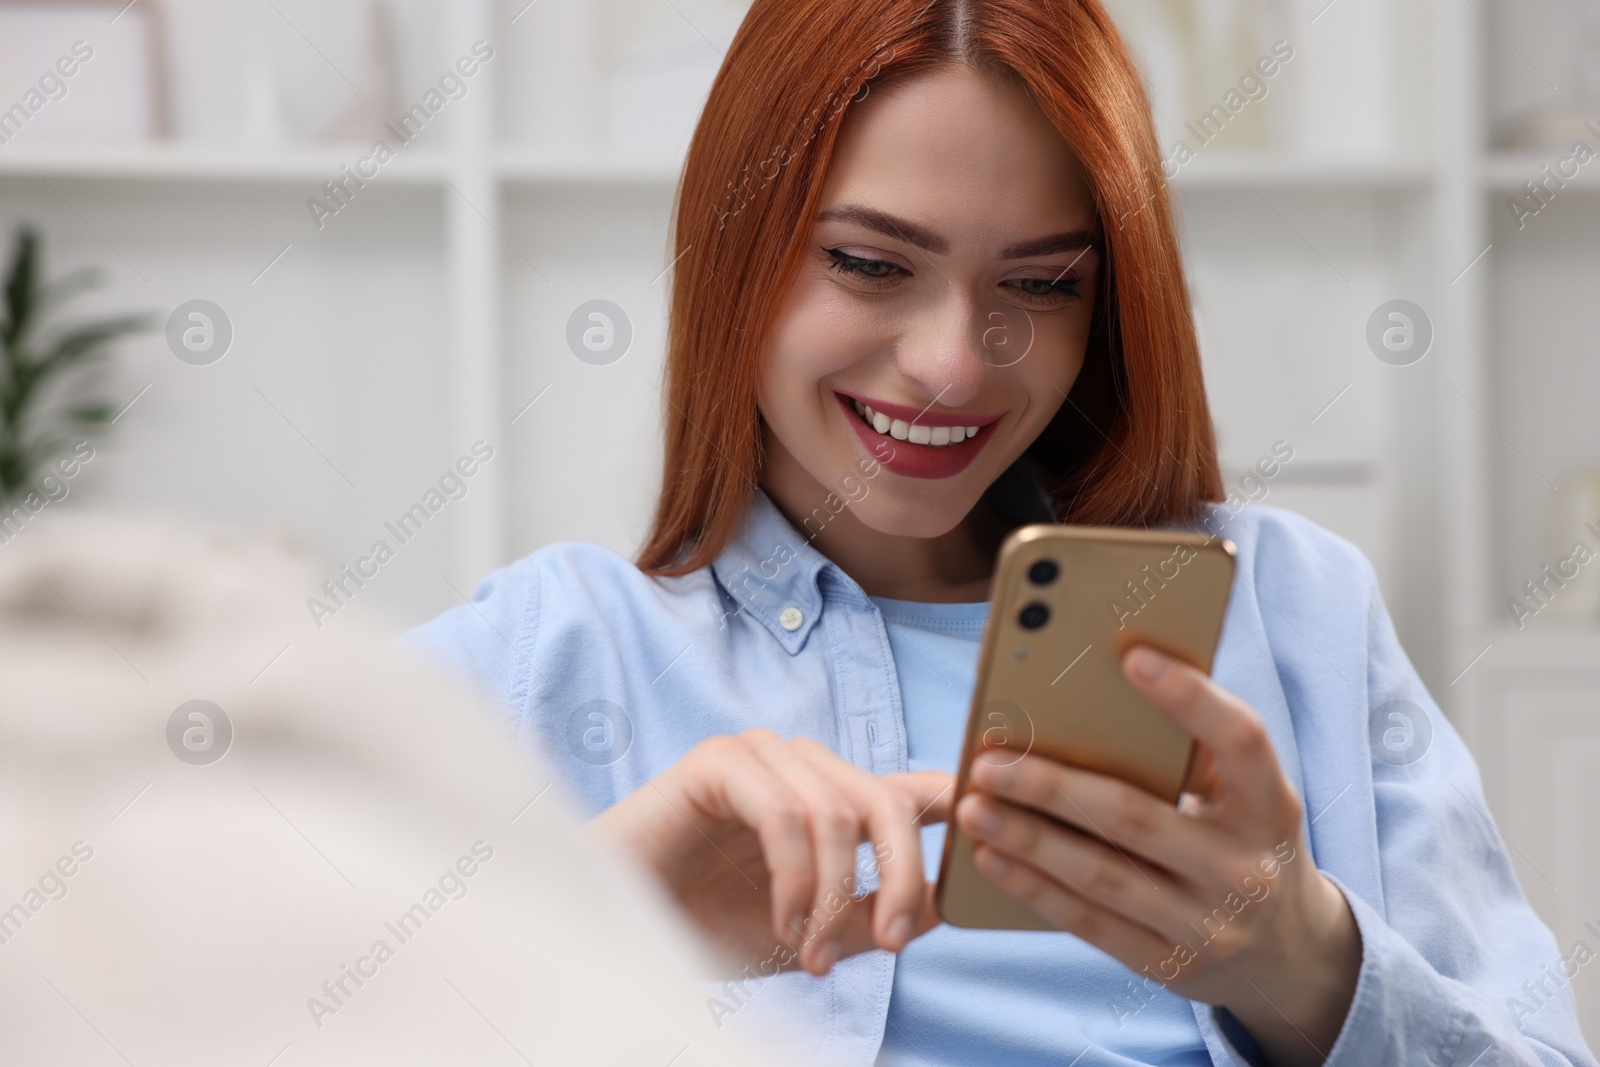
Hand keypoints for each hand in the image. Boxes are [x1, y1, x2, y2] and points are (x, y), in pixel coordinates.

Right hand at [591, 728, 952, 977]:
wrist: (615, 925)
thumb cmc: (706, 924)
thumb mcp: (812, 933)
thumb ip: (872, 919)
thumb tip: (940, 903)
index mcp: (834, 797)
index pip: (919, 787)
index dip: (969, 797)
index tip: (1007, 824)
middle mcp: (805, 764)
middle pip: (890, 801)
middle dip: (902, 879)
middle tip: (893, 945)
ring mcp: (762, 754)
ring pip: (840, 810)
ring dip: (833, 897)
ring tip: (811, 955)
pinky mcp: (720, 761)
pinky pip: (785, 812)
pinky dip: (795, 880)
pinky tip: (783, 926)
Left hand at [954, 645, 1360, 1066]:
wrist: (1291, 956)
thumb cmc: (1244, 843)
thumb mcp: (1245, 801)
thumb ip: (1189, 756)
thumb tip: (1089, 693)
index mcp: (1270, 806)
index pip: (1241, 742)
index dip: (1192, 698)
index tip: (1133, 656)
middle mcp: (1246, 868)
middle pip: (1137, 819)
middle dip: (1054, 788)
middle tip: (990, 760)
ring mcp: (1210, 926)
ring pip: (1104, 877)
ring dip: (1029, 840)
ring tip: (974, 807)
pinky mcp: (1171, 966)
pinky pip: (1092, 925)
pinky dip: (1035, 889)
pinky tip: (991, 859)